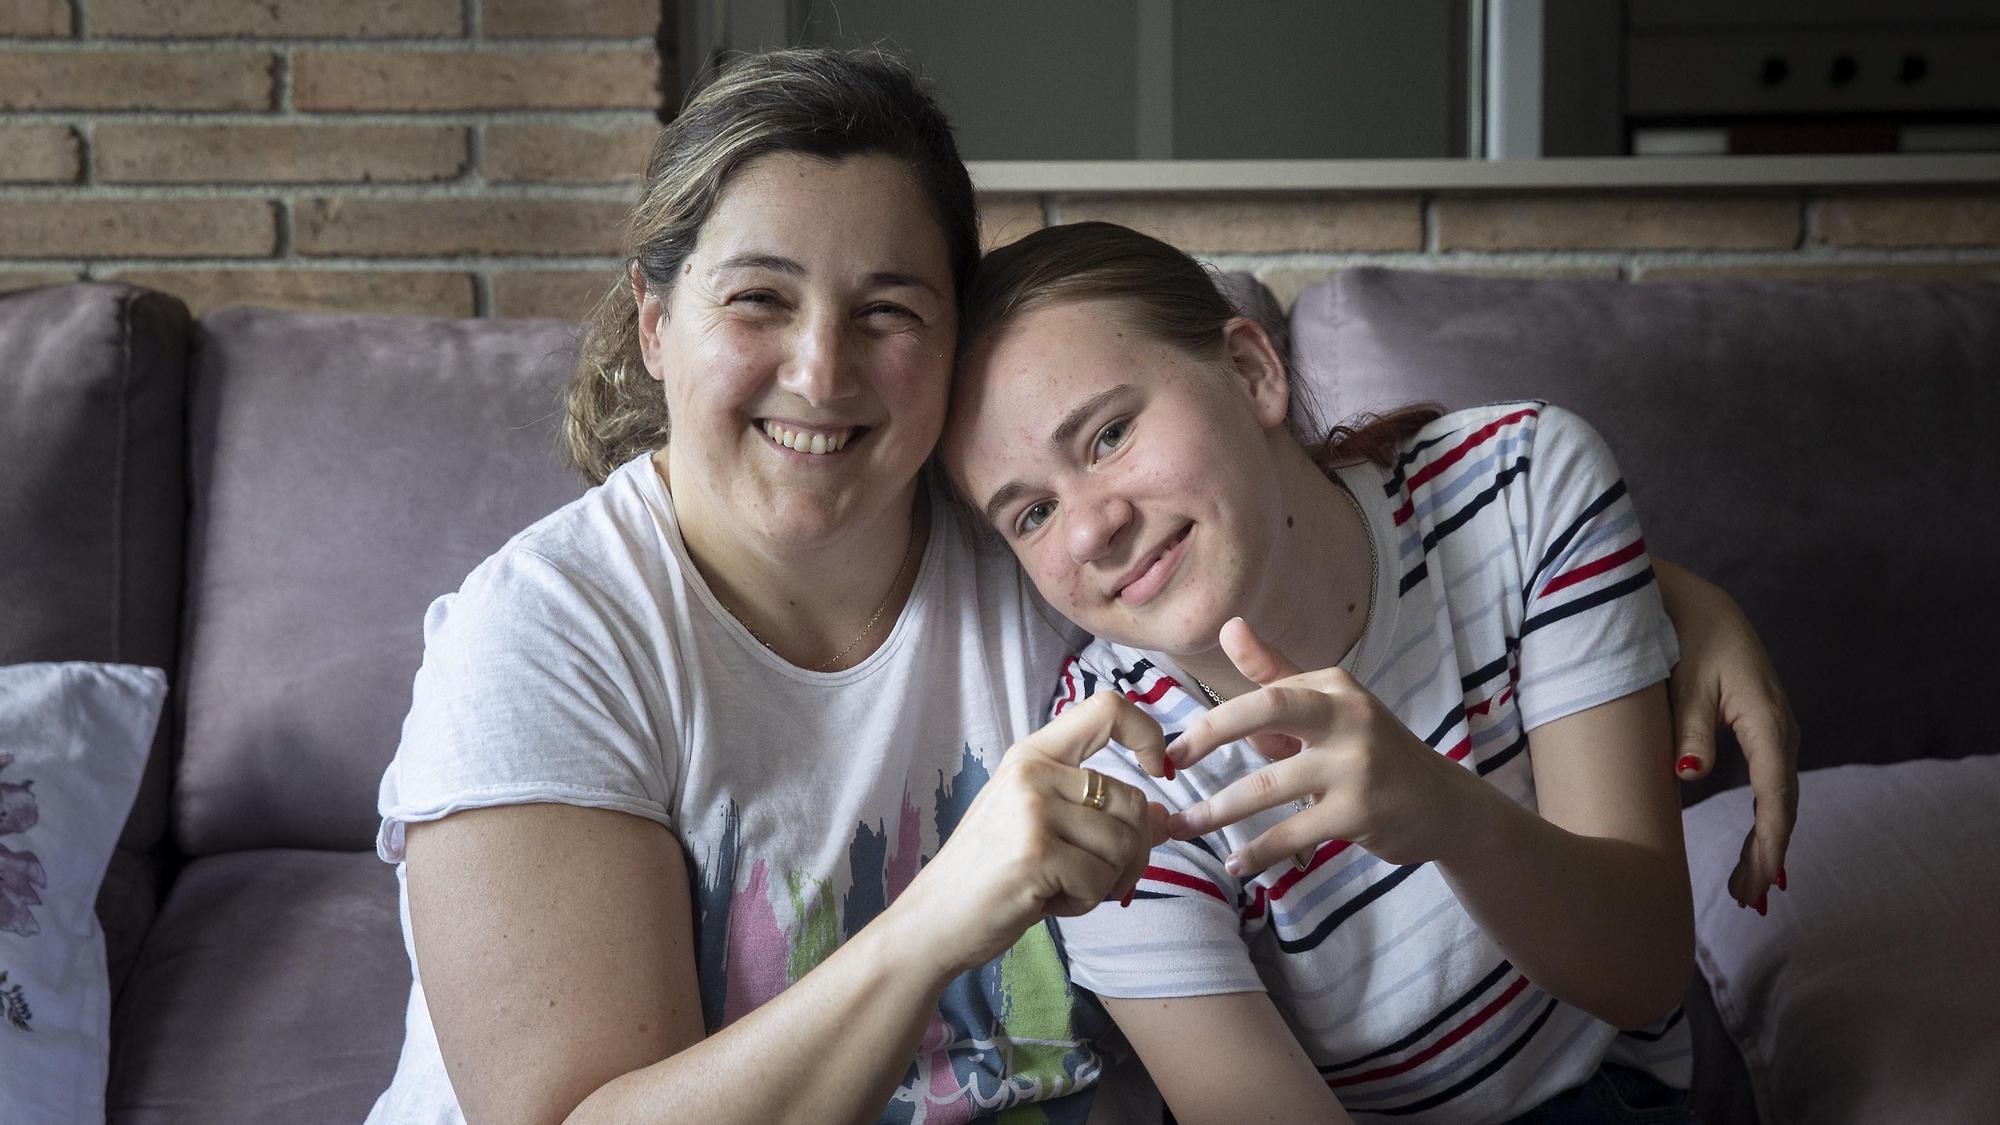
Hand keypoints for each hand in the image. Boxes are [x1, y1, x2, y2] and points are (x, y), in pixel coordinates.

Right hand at [900, 692, 1169, 975]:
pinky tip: (1046, 901)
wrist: (932, 921)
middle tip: (1093, 877)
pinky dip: (1084, 902)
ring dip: (1105, 881)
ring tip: (1058, 886)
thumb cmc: (990, 875)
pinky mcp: (1036, 853)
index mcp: (1031, 755)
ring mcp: (1031, 810)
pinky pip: (1101, 880)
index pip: (1106, 709)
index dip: (1146, 734)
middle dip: (1131, 851)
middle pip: (1132, 800)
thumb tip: (1163, 816)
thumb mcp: (1042, 828)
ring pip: (1125, 844)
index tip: (1156, 769)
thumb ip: (1100, 814)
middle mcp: (1031, 773)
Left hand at [1165, 619, 1482, 875]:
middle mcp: (1347, 716)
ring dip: (1217, 810)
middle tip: (1169, 762)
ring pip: (1268, 785)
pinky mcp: (1358, 813)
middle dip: (1211, 733)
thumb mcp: (1330, 707)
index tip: (1173, 746)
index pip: (1262, 695)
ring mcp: (1355, 766)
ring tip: (1181, 827)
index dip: (1214, 721)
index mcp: (1334, 687)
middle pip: (1266, 710)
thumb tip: (1228, 627)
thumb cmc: (1372, 753)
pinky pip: (1292, 832)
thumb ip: (1275, 673)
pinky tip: (1235, 863)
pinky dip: (1258, 851)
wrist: (1444, 805)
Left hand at [1655, 559, 1797, 909]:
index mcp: (1766, 720)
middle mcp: (1782, 728)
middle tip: (1748, 900)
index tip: (1762, 878)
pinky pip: (1772, 786)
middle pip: (1783, 804)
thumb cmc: (1687, 640)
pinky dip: (1766, 821)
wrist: (1699, 604)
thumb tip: (1690, 776)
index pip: (1774, 793)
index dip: (1770, 839)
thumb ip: (1689, 730)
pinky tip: (1757, 850)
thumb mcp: (1685, 683)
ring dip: (1768, 843)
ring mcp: (1777, 731)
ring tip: (1750, 890)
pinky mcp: (1764, 732)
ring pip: (1780, 798)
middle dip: (1769, 854)